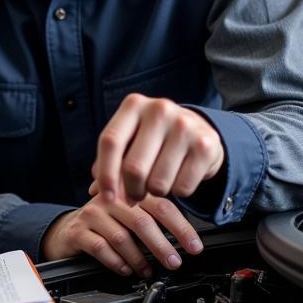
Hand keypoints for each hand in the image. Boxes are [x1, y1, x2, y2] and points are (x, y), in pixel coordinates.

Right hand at [42, 192, 203, 275]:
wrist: (67, 230)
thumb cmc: (107, 225)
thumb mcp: (130, 216)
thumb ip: (154, 219)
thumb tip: (186, 242)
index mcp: (129, 191)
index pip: (161, 206)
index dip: (181, 228)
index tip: (194, 247)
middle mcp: (110, 199)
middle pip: (142, 221)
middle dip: (162, 246)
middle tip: (174, 262)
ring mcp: (91, 214)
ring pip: (121, 237)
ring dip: (139, 259)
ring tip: (148, 270)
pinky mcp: (77, 231)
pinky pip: (100, 248)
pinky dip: (116, 262)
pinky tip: (125, 270)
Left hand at [93, 94, 223, 204]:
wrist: (198, 132)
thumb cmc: (153, 140)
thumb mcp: (129, 141)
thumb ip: (109, 162)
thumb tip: (96, 191)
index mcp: (133, 105)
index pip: (110, 142)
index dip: (105, 174)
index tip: (106, 197)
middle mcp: (159, 110)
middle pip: (133, 168)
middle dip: (131, 191)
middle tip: (134, 197)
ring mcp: (185, 126)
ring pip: (158, 183)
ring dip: (155, 193)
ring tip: (157, 184)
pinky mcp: (207, 145)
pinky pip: (182, 188)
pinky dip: (177, 192)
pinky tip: (179, 179)